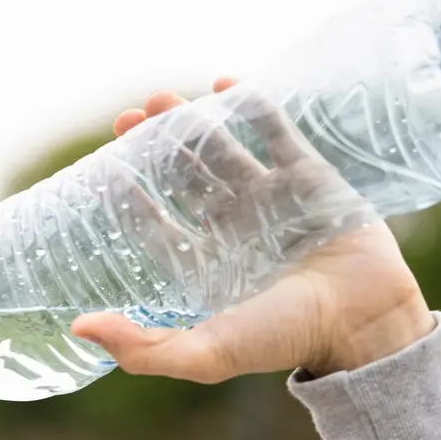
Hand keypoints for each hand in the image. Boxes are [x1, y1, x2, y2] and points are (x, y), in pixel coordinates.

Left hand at [70, 78, 435, 380]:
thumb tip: (78, 328)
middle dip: (153, 147)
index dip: (128, 198)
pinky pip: (276, 134)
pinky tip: (224, 84)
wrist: (362, 322)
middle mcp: (232, 230)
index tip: (101, 169)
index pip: (156, 224)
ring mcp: (270, 201)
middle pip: (182, 179)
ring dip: (192, 123)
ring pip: (221, 151)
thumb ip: (141, 348)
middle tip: (126, 117)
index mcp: (204, 266)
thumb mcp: (204, 355)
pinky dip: (252, 107)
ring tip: (160, 98)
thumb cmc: (282, 341)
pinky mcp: (309, 178)